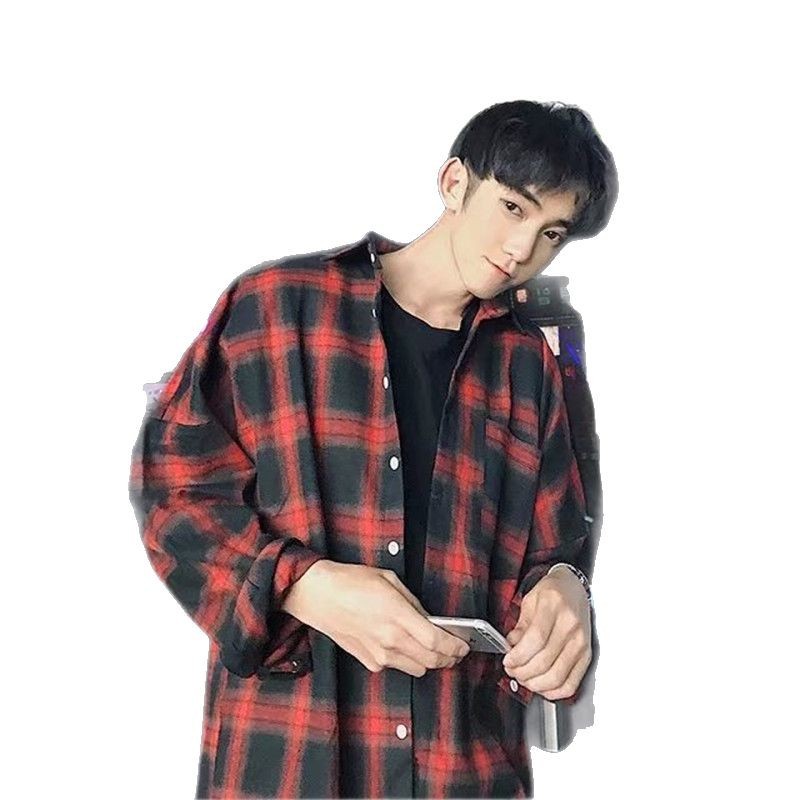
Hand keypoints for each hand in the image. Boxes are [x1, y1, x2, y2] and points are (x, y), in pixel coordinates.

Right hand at [283, 560, 470, 676]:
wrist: (318, 596)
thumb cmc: (351, 582)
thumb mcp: (389, 580)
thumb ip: (413, 603)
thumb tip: (429, 619)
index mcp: (398, 616)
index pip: (437, 641)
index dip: (456, 647)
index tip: (464, 644)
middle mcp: (390, 640)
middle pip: (432, 661)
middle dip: (449, 658)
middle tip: (456, 650)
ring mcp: (379, 655)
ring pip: (418, 670)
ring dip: (429, 661)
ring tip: (432, 648)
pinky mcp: (369, 662)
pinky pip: (397, 667)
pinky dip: (406, 659)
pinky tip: (403, 645)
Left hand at [502, 568, 591, 700]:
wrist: (574, 588)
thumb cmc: (551, 592)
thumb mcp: (530, 600)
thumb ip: (520, 625)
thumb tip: (511, 647)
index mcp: (554, 606)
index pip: (536, 639)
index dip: (518, 656)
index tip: (507, 660)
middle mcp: (570, 625)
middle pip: (544, 661)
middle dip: (522, 672)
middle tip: (512, 670)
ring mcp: (581, 642)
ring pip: (557, 676)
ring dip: (535, 684)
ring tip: (523, 678)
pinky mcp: (586, 655)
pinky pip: (571, 683)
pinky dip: (554, 691)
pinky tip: (541, 686)